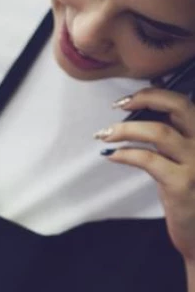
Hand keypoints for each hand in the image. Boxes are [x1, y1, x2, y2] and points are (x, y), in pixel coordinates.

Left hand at [95, 87, 194, 261]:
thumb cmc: (190, 197)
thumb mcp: (183, 163)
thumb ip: (171, 141)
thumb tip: (140, 119)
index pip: (184, 103)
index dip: (156, 94)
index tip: (129, 98)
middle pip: (179, 106)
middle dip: (144, 99)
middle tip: (116, 106)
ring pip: (159, 132)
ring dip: (126, 129)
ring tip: (104, 134)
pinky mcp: (182, 183)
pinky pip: (149, 160)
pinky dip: (126, 154)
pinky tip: (111, 155)